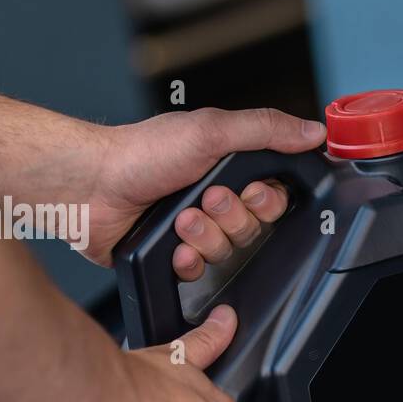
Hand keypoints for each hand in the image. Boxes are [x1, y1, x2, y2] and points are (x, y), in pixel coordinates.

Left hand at [83, 107, 325, 274]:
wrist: (89, 187)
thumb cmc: (140, 152)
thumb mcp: (211, 129)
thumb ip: (266, 129)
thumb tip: (313, 131)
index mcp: (226, 167)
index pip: (273, 195)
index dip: (266, 199)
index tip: (247, 188)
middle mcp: (212, 198)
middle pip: (253, 227)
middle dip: (230, 216)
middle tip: (205, 198)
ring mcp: (193, 228)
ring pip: (227, 251)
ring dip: (205, 235)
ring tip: (179, 218)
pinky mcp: (173, 255)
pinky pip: (200, 272)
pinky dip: (187, 259)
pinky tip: (172, 244)